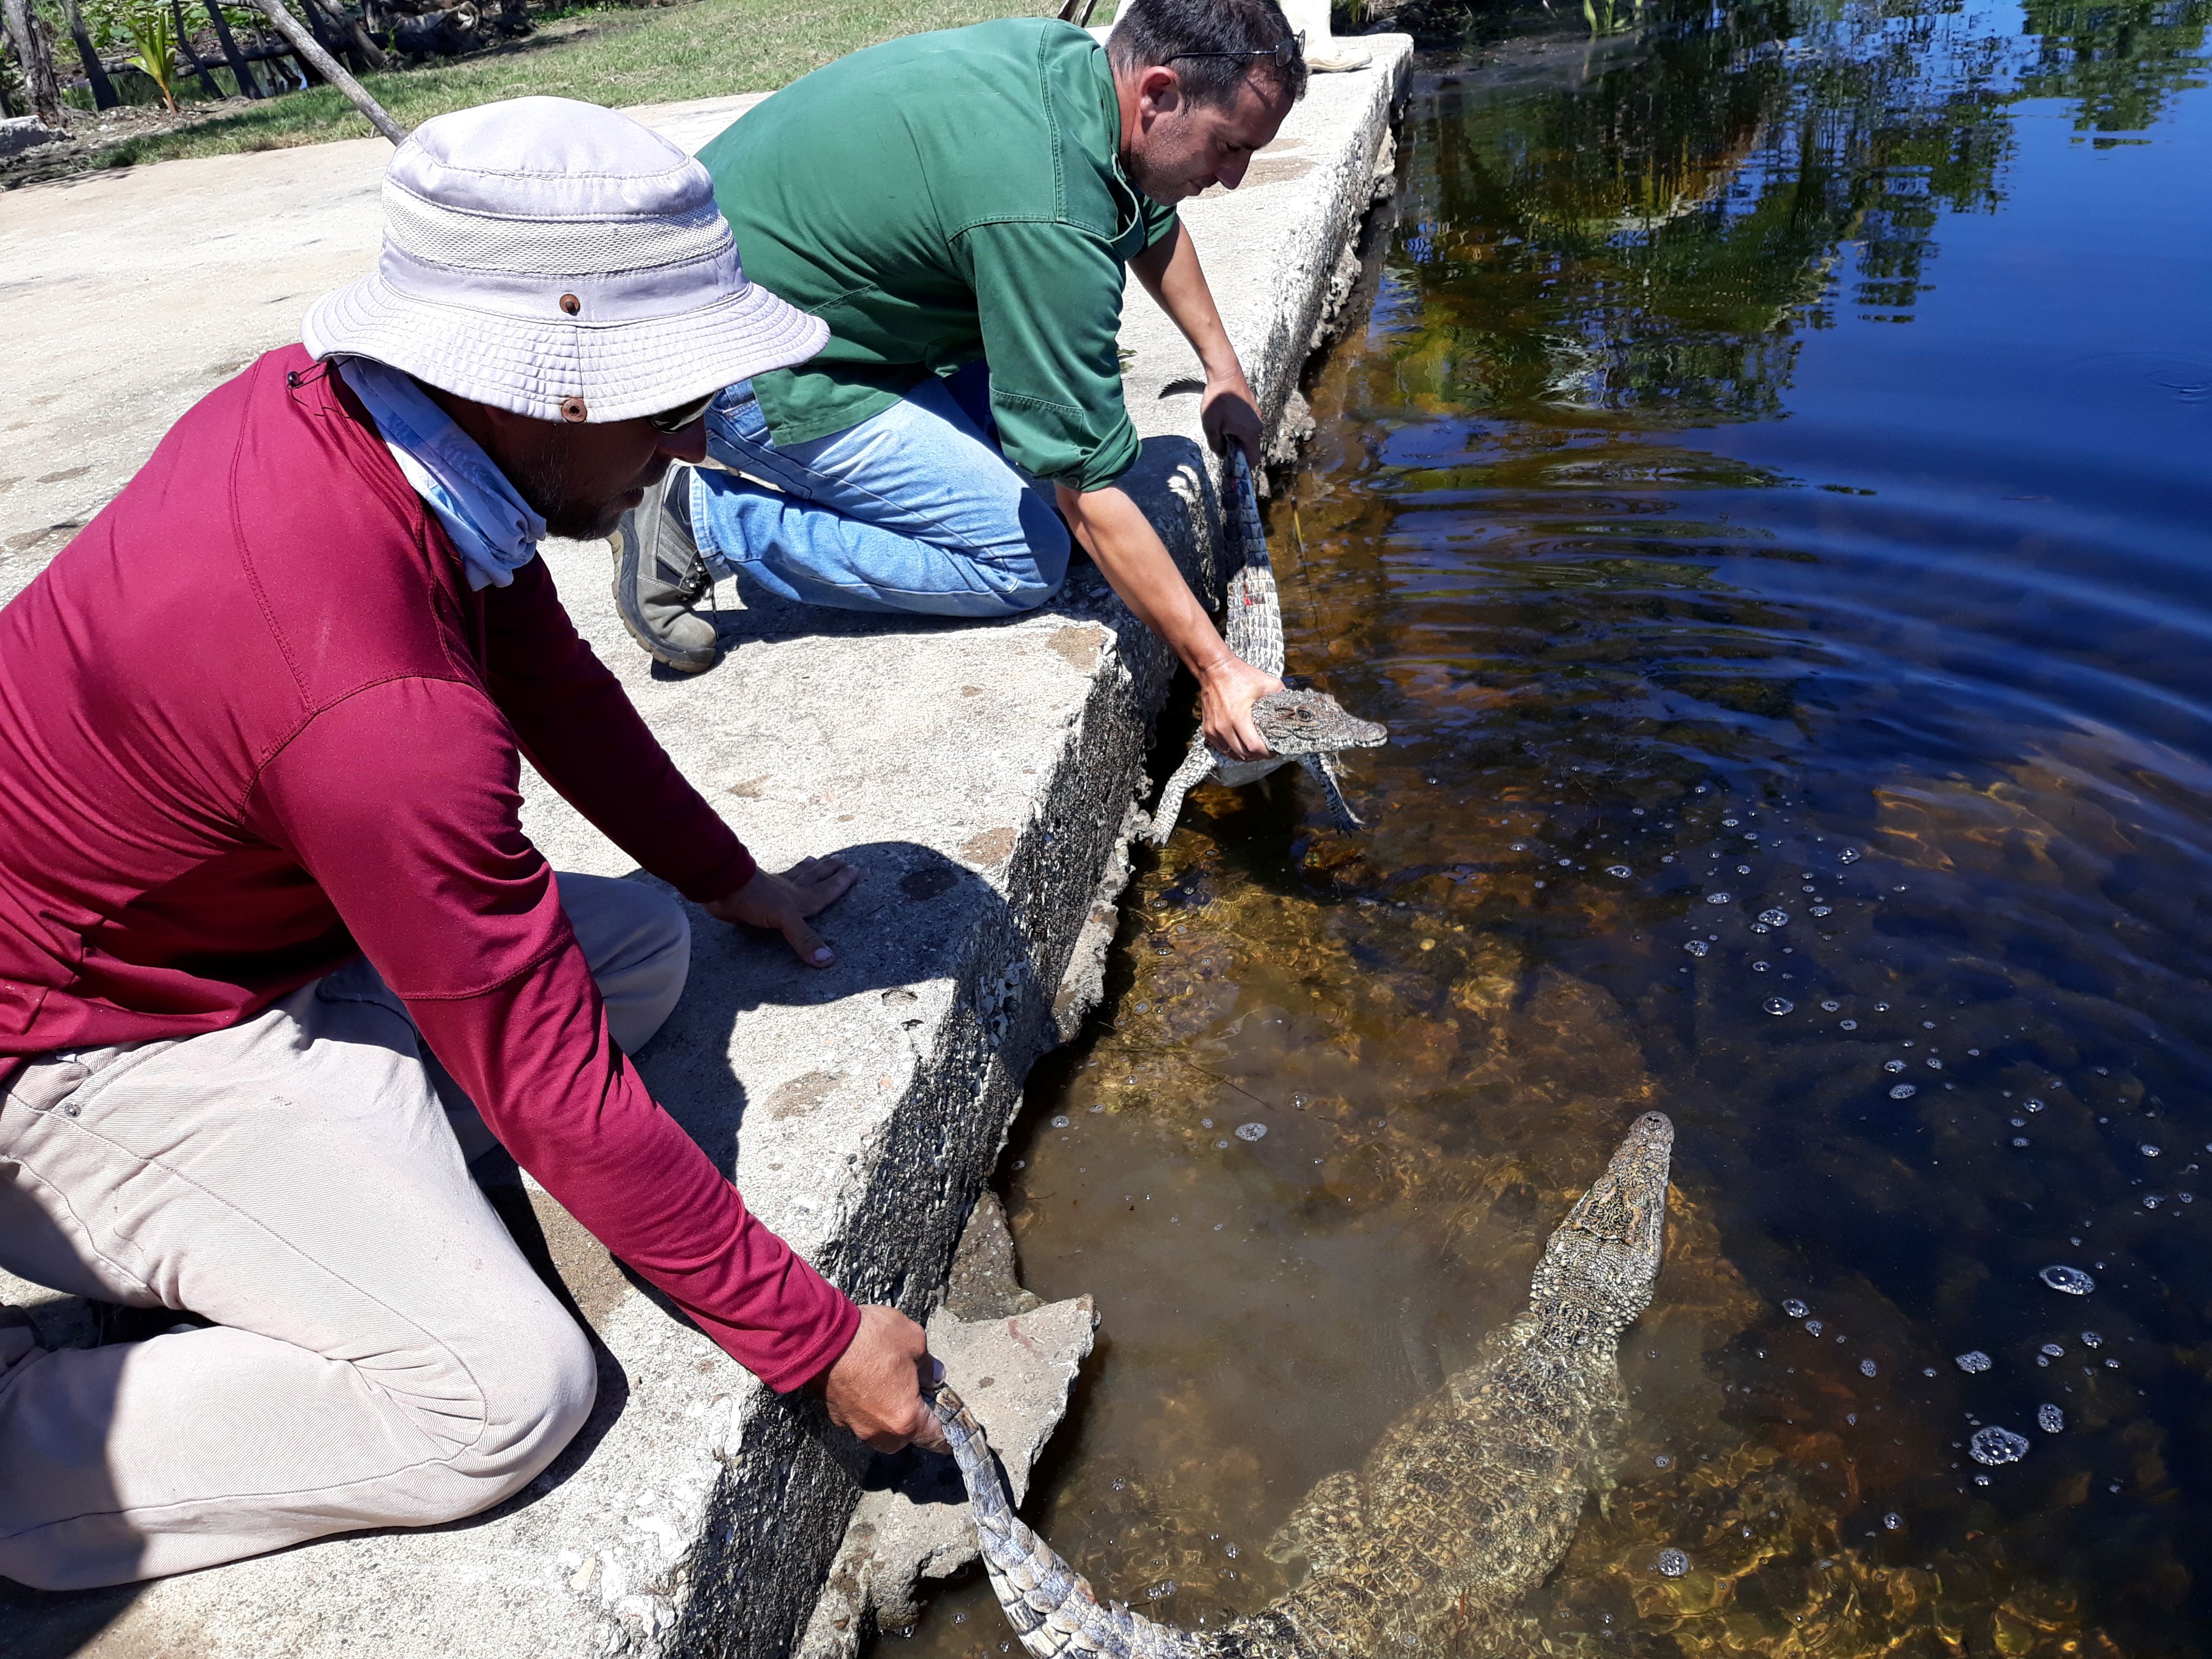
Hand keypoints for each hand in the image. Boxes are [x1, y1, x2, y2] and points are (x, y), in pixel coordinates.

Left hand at [703, 857, 860, 967]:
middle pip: (813, 878)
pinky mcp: (755, 895)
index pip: (825, 891)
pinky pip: (775, 882)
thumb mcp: (784, 918)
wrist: (721, 885)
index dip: (840, 883)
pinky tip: (779, 875)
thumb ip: (805, 938)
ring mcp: (771, 891)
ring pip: (795, 876)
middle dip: (829, 871)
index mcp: (798, 898)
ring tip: (815, 859)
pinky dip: (781, 877)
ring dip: (807, 869)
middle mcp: (788, 891)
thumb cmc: (754, 898)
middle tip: (841, 859)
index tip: (855, 870)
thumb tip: (829, 960)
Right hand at [820, 1305, 948, 1454]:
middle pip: (904, 1440)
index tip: (953, 1433)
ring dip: (889, 1420)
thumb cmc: (871, 1339)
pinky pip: (859, 1418)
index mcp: (905, 1418)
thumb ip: (928, 1365)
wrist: (820, 1337)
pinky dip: (867, 1408)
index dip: (948, 1436)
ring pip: (879, 1434)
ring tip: (893, 1391)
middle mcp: (879, 1430)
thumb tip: (935, 1377)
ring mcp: (854, 1424)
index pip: (934, 1439)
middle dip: (914, 1427)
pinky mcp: (836, 1414)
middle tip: (920, 1401)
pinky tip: (868, 1385)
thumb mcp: (914, 1341)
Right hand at [1198, 652, 1285, 761]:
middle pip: (1243, 754)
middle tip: (1267, 751)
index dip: (1266, 753)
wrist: (1214, 669)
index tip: (1274, 751)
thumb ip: (1281, 696)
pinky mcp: (1207, 729)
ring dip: (1244, 755)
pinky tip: (1240, 745)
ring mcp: (1214, 729)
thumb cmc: (1239, 675)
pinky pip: (1221, 748)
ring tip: (1254, 750)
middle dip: (1257, 756)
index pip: (1254, 747)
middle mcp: (1224, 727)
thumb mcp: (1266, 683)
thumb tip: (1294, 707)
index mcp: (1239, 717)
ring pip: (1231, 754)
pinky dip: (1231, 750)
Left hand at [1200, 367, 1261, 465]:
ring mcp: (1256, 416)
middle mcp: (1257, 426)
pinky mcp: (1253, 408)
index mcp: (1250, 434)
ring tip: (1222, 429)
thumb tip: (1222, 454)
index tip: (1232, 464)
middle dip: (1237, 450)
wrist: (1225, 374)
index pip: (1254, 459)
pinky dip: (1239, 427)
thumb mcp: (1210, 427)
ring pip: (1248, 435)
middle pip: (1250, 447)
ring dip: (1237, 437)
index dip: (1244, 466)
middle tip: (1222, 445)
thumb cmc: (1218, 400)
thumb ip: (1216, 445)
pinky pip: (1248, 424)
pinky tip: (1226, 419)